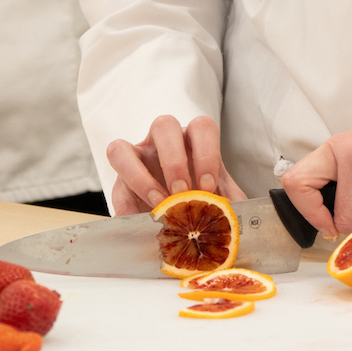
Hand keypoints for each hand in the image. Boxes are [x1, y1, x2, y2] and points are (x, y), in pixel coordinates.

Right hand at [104, 114, 244, 214]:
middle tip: (182, 192)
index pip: (202, 128)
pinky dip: (126, 207)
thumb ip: (231, 204)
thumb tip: (236, 215)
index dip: (206, 154)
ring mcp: (137, 158)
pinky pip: (115, 186)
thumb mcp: (222, 200)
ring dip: (140, 178)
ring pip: (123, 147)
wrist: (180, 223)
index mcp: (193, 140)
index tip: (208, 187)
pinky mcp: (120, 182)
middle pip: (163, 126)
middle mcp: (163, 141)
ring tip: (158, 205)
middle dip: (173, 160)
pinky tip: (141, 223)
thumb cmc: (203, 200)